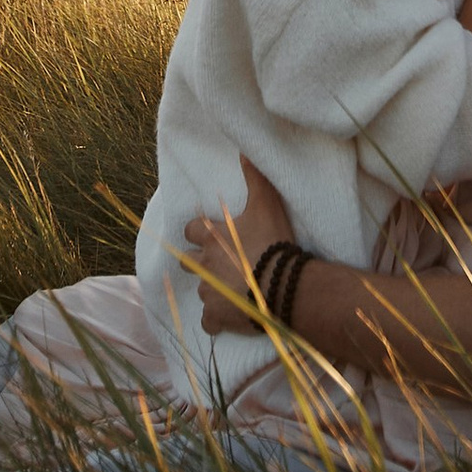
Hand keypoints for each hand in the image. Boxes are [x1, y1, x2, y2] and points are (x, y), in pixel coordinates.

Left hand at [186, 157, 293, 335]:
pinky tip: (230, 317)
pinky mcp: (218, 316)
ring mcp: (210, 292)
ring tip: (232, 290)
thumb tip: (245, 149)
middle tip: (220, 262)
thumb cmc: (273, 243)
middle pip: (188, 261)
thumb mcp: (266, 205)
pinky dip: (217, 320)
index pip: (190, 231)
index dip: (199, 232)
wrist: (283, 285)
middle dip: (199, 261)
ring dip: (213, 289)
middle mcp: (205, 264)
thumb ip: (255, 178)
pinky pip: (209, 322)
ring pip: (202, 290)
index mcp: (212, 237)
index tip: (210, 234)